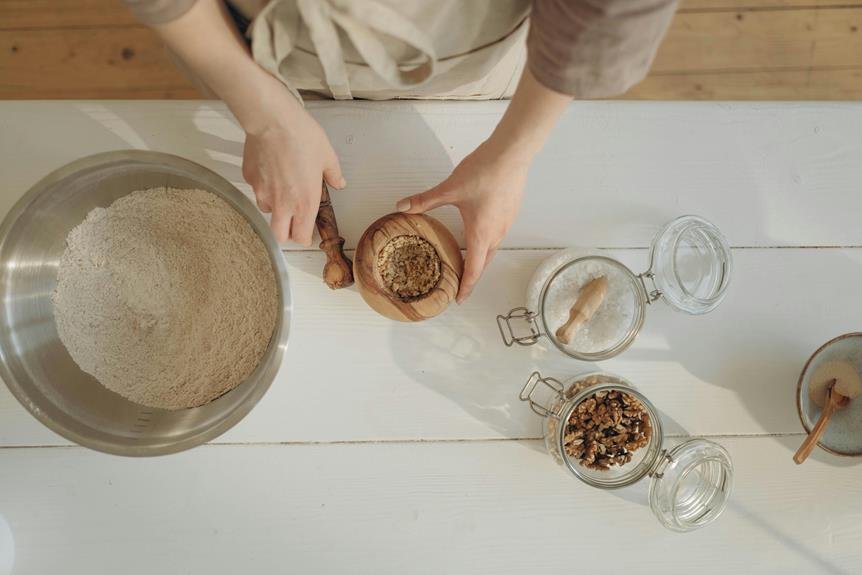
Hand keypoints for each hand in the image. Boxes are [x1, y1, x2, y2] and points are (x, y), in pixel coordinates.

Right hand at [242, 95, 344, 244]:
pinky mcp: (249, 179)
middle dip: (286, 231)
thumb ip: (334, 175)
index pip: (301, 238)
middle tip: (293, 218)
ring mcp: (262, 193)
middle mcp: (282, 204)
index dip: (304, 237)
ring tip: (282, 187)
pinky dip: (263, 186)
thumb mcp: (327, 156)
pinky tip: (271, 169)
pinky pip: (256, 190)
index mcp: (304, 203)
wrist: (272, 120)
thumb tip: (339, 182)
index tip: (308, 230)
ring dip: (275, 206)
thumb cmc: (301, 137)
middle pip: (280, 236)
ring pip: (267, 211)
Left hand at [396, 139, 528, 302]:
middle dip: (472, 276)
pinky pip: (498, 234)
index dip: (466, 287)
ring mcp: (506, 223)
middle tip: (460, 285)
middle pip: (484, 262)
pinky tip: (479, 232)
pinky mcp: (511, 212)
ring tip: (468, 262)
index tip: (459, 299)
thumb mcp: (449, 188)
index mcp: (481, 233)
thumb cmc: (484, 172)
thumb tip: (402, 207)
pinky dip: (487, 242)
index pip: (474, 270)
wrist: (512, 154)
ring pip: (492, 248)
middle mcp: (496, 233)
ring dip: (480, 258)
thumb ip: (425, 200)